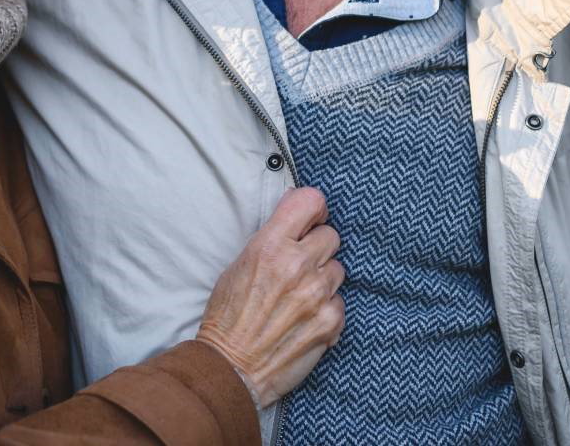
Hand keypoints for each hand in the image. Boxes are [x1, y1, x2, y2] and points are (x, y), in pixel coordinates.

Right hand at [194, 187, 344, 407]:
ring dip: (323, 279)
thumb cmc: (228, 317)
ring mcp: (317, 294)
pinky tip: (305, 318)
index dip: (313, 209)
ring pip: (338, 269)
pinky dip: (326, 308)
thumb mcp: (238, 265)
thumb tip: (297, 218)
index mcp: (270, 246)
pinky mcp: (330, 321)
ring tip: (299, 297)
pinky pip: (340, 301)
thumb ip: (270, 239)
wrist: (232, 367)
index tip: (310, 220)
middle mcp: (298, 265)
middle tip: (299, 266)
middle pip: (331, 235)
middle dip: (317, 248)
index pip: (311, 201)